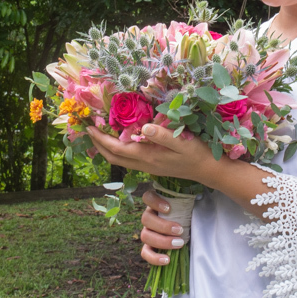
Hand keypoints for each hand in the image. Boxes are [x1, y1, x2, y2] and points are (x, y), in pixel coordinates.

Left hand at [84, 123, 217, 184]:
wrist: (209, 171)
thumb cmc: (197, 153)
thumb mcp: (183, 142)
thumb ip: (163, 135)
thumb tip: (144, 127)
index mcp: (148, 156)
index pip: (117, 148)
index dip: (101, 138)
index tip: (89, 126)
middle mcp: (144, 164)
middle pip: (113, 157)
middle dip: (98, 144)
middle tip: (87, 129)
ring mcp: (148, 166)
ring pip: (119, 160)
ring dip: (106, 148)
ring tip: (98, 135)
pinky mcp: (153, 165)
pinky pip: (128, 159)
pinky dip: (117, 150)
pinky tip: (119, 141)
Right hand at [138, 189, 183, 265]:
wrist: (188, 232)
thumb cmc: (188, 215)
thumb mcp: (187, 206)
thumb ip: (187, 200)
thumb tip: (198, 195)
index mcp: (156, 203)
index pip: (147, 197)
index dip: (154, 202)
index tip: (169, 208)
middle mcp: (149, 217)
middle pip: (146, 219)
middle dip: (164, 226)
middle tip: (180, 230)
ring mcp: (147, 232)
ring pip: (145, 236)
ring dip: (162, 241)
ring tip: (179, 244)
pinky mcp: (148, 248)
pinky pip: (145, 253)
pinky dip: (154, 258)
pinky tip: (167, 260)